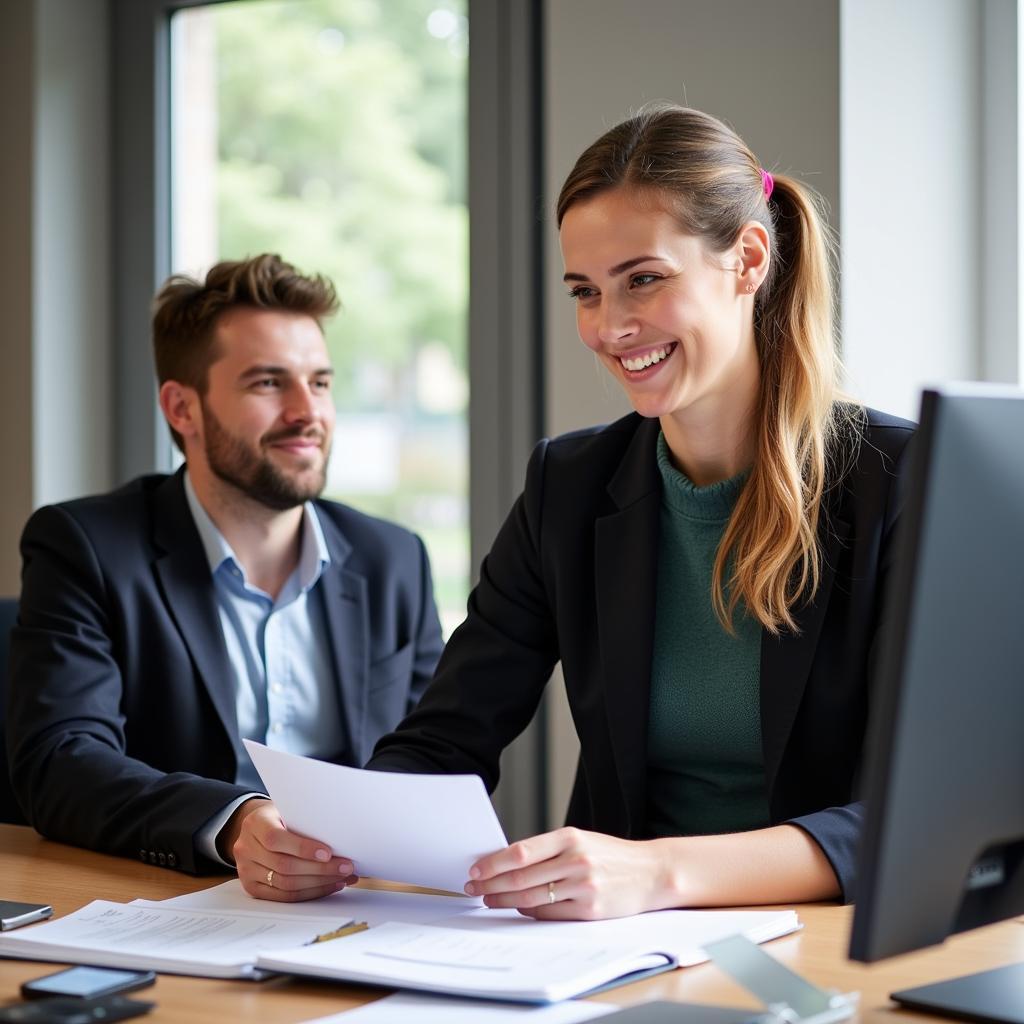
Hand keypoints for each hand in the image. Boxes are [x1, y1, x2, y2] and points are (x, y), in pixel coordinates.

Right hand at [224, 799, 357, 901]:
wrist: (256, 827)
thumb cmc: (280, 816)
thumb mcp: (288, 809)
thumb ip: (305, 821)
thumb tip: (340, 837)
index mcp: (255, 823)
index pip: (276, 839)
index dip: (303, 848)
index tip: (328, 853)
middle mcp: (245, 848)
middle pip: (284, 866)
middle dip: (320, 869)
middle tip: (346, 867)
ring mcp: (246, 870)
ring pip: (285, 884)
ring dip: (319, 883)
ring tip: (342, 878)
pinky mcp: (252, 888)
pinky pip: (282, 897)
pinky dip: (309, 893)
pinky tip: (328, 886)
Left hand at [464, 827, 666, 919]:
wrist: (652, 872)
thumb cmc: (611, 856)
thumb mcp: (582, 841)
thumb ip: (549, 850)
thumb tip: (508, 861)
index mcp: (570, 837)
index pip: (521, 851)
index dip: (493, 862)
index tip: (476, 868)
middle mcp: (575, 860)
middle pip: (521, 877)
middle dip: (491, 884)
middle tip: (473, 887)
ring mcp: (583, 887)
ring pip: (531, 898)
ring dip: (504, 900)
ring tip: (489, 899)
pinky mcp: (590, 910)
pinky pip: (549, 914)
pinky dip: (529, 912)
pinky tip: (518, 909)